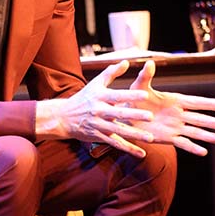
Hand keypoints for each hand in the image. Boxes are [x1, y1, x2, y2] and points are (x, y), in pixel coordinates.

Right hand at [35, 60, 155, 157]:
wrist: (64, 117)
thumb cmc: (83, 98)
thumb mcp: (95, 84)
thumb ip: (111, 73)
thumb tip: (126, 62)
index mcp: (100, 97)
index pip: (117, 95)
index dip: (131, 95)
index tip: (145, 94)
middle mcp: (99, 111)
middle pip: (119, 114)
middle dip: (135, 115)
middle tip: (150, 116)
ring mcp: (99, 125)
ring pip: (119, 131)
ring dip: (135, 135)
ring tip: (150, 138)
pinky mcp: (99, 137)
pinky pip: (115, 144)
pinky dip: (128, 149)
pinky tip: (141, 153)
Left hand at [129, 59, 214, 155]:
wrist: (126, 115)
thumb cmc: (134, 98)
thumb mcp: (139, 86)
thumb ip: (146, 76)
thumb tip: (150, 63)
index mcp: (175, 100)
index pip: (195, 102)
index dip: (208, 103)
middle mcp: (178, 114)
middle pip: (199, 119)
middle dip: (213, 122)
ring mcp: (175, 127)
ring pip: (195, 132)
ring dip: (208, 136)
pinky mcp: (168, 138)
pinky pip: (183, 143)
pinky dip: (193, 148)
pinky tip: (204, 152)